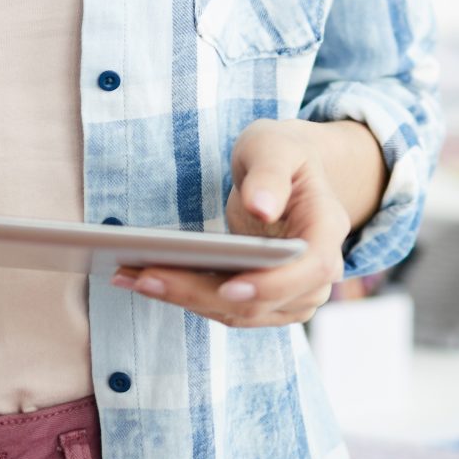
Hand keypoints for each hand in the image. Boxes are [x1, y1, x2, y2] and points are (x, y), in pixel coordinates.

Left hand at [112, 119, 352, 327]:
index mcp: (327, 230)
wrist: (284, 173)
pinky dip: (186, 297)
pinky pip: (224, 309)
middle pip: (262, 301)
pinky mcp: (262, 302)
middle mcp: (316, 274)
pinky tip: (145, 278)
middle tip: (147, 276)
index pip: (308, 270)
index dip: (272, 285)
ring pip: (238, 313)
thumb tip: (262, 207)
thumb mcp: (275, 146)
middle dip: (200, 293)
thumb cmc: (281, 153)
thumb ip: (270, 173)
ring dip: (184, 299)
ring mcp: (291, 294)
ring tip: (131, 276)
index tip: (229, 287)